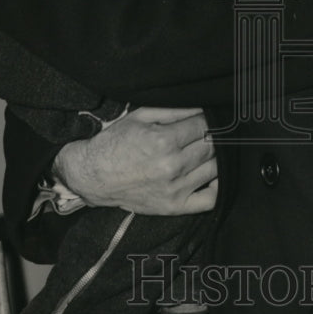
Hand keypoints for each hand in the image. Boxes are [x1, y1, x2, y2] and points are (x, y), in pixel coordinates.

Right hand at [52, 106, 216, 214]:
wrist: (94, 176)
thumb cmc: (116, 143)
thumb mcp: (140, 116)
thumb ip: (174, 109)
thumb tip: (202, 106)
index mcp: (163, 141)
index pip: (204, 126)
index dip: (208, 119)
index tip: (205, 118)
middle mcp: (172, 166)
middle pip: (212, 146)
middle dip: (212, 136)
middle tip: (203, 133)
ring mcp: (175, 189)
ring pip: (215, 168)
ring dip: (216, 156)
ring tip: (204, 150)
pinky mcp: (175, 207)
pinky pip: (211, 199)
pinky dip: (219, 186)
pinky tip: (213, 175)